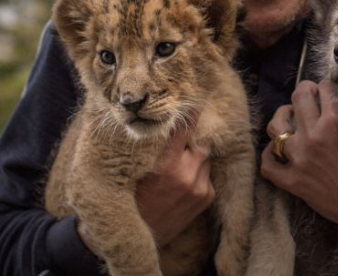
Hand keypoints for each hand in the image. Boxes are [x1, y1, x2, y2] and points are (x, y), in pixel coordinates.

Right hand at [135, 123, 214, 246]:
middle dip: (190, 142)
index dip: (190, 114)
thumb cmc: (130, 196)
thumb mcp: (135, 169)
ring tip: (178, 168)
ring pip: (204, 157)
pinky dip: (198, 174)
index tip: (195, 103)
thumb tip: (164, 122)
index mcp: (166, 163)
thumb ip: (152, 148)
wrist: (135, 234)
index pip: (184, 128)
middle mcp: (187, 173)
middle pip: (198, 142)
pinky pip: (207, 175)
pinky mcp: (206, 196)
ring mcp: (199, 185)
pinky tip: (182, 183)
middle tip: (178, 146)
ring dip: (194, 158)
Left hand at [260, 80, 337, 254]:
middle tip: (315, 100)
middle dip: (307, 93)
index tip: (335, 94)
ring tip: (295, 118)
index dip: (331, 87)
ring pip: (276, 126)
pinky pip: (268, 163)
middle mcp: (314, 135)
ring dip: (285, 117)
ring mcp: (300, 159)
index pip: (324, 86)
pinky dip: (270, 154)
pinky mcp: (293, 182)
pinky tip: (282, 149)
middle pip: (298, 97)